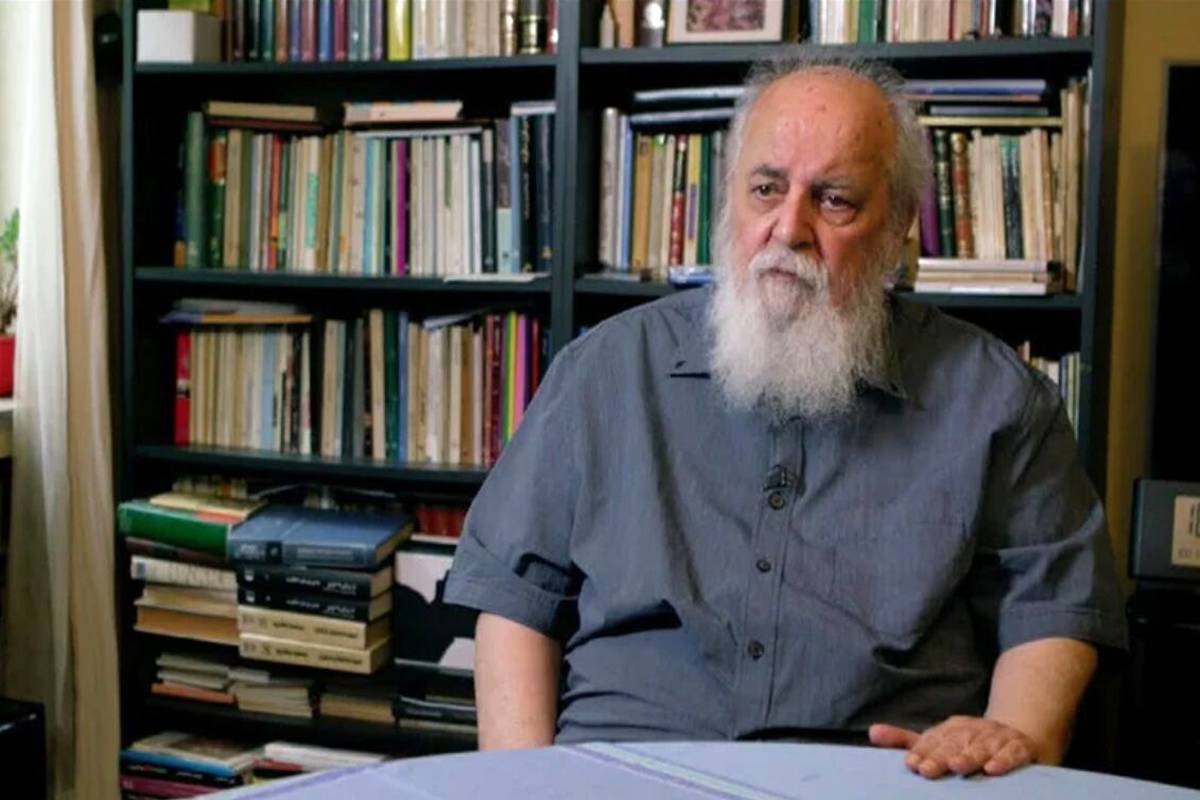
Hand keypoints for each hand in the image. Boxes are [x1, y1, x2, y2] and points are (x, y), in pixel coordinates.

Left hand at [868, 716, 1039, 778]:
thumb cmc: (968, 743)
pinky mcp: (1019, 746)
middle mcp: (972, 730)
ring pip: (981, 747)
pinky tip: (993, 769)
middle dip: (940, 757)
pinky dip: (1004, 760)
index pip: (933, 740)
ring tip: (957, 767)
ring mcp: (996, 737)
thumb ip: (906, 740)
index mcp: (951, 728)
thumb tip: (871, 732)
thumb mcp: (938, 740)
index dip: (922, 751)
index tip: (910, 764)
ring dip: (969, 757)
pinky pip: (1012, 753)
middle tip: (926, 770)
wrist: (1018, 732)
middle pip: (954, 744)